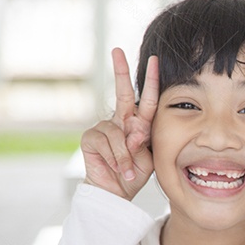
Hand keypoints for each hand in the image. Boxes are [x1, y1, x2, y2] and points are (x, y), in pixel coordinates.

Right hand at [80, 48, 158, 199]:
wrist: (116, 193)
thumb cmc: (134, 174)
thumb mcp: (148, 158)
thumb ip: (143, 141)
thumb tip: (134, 128)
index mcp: (138, 124)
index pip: (147, 100)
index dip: (151, 80)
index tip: (154, 60)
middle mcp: (120, 121)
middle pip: (123, 93)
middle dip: (120, 71)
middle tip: (117, 51)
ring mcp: (103, 128)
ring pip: (119, 133)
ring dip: (126, 155)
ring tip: (128, 169)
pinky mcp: (90, 138)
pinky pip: (107, 142)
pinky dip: (116, 158)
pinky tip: (117, 168)